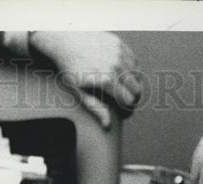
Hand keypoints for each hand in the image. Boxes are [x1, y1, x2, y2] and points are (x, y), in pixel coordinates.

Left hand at [28, 31, 142, 129]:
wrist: (64, 41)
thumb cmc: (69, 68)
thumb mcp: (79, 92)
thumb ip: (95, 108)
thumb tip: (107, 124)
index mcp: (107, 79)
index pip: (129, 100)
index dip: (125, 106)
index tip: (120, 106)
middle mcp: (115, 65)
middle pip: (137, 88)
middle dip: (132, 95)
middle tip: (124, 97)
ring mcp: (118, 52)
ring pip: (138, 75)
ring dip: (132, 82)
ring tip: (123, 86)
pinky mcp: (118, 43)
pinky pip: (134, 60)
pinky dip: (132, 68)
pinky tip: (122, 72)